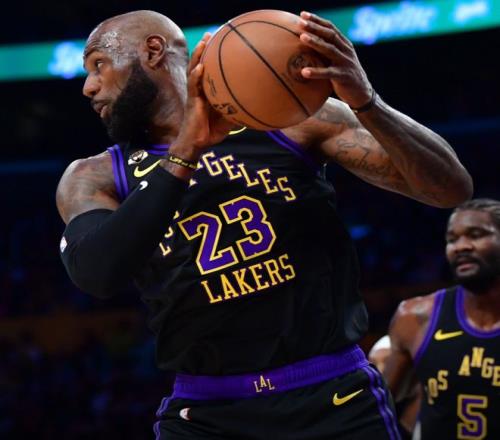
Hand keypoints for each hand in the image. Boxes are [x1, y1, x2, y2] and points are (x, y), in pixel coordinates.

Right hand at [171, 33, 235, 158]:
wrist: (197, 144)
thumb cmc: (210, 132)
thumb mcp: (229, 121)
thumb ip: (238, 112)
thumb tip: (255, 108)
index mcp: (207, 92)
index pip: (209, 71)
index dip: (213, 57)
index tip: (221, 43)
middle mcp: (199, 90)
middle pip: (200, 64)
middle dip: (204, 49)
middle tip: (211, 34)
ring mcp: (194, 94)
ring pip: (194, 70)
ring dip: (198, 55)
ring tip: (203, 42)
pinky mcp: (191, 101)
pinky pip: (193, 86)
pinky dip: (196, 76)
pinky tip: (200, 68)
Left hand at [298, 11, 372, 108]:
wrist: (361, 93)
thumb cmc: (344, 76)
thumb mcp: (337, 61)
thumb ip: (326, 54)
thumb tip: (304, 49)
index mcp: (344, 45)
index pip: (331, 28)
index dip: (317, 20)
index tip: (303, 15)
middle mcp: (346, 51)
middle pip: (330, 35)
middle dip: (315, 27)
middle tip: (300, 22)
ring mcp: (345, 63)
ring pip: (329, 50)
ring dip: (315, 43)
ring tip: (301, 38)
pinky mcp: (344, 76)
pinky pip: (328, 73)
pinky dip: (316, 72)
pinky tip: (304, 72)